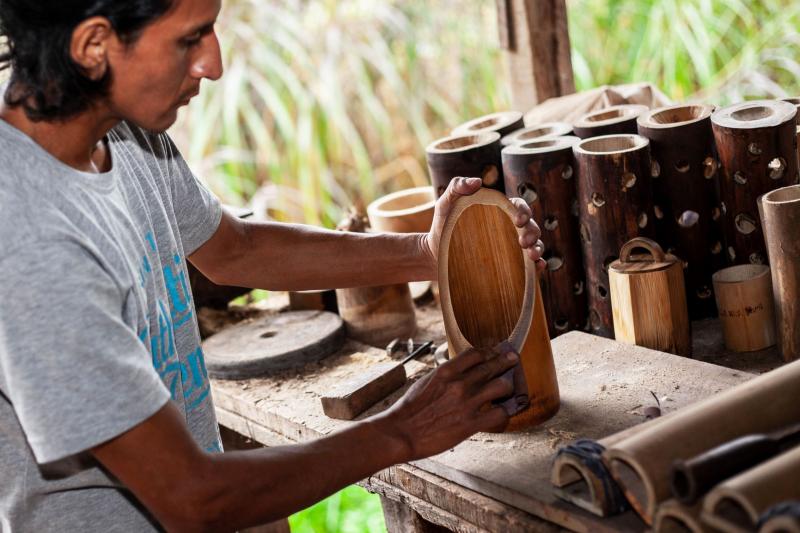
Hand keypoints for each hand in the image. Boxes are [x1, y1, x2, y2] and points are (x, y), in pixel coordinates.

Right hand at [376, 344, 520, 461]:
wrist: (401, 432)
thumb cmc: (409, 409)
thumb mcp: (426, 382)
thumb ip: (445, 376)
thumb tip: (459, 372)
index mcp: (446, 371)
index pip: (476, 353)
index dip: (489, 351)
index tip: (495, 352)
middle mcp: (460, 384)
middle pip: (492, 365)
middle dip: (506, 361)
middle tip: (513, 358)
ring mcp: (467, 403)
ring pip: (502, 386)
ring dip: (508, 386)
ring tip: (509, 389)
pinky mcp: (471, 424)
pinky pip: (499, 414)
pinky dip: (504, 412)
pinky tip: (502, 413)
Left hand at [422, 177, 545, 271]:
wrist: (435, 253)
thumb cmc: (442, 224)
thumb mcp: (446, 203)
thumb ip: (457, 186)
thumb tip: (477, 181)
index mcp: (499, 210)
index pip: (519, 206)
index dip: (523, 211)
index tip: (518, 221)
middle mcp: (508, 228)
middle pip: (530, 226)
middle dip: (533, 232)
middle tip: (524, 242)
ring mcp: (510, 247)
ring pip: (534, 244)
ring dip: (538, 248)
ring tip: (532, 255)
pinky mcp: (508, 265)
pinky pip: (528, 266)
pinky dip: (539, 265)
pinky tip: (539, 267)